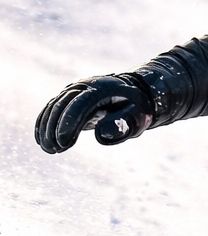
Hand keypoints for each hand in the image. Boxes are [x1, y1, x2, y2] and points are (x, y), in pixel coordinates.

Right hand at [35, 74, 153, 153]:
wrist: (133, 93)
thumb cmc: (137, 108)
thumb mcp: (138, 116)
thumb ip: (122, 123)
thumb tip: (102, 134)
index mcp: (103, 88)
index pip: (80, 104)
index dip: (69, 123)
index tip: (63, 143)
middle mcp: (86, 85)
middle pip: (63, 104)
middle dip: (55, 128)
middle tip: (54, 150)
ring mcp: (75, 89)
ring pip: (54, 106)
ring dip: (47, 128)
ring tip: (49, 149)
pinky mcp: (69, 96)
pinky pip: (52, 108)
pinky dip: (44, 123)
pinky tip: (41, 140)